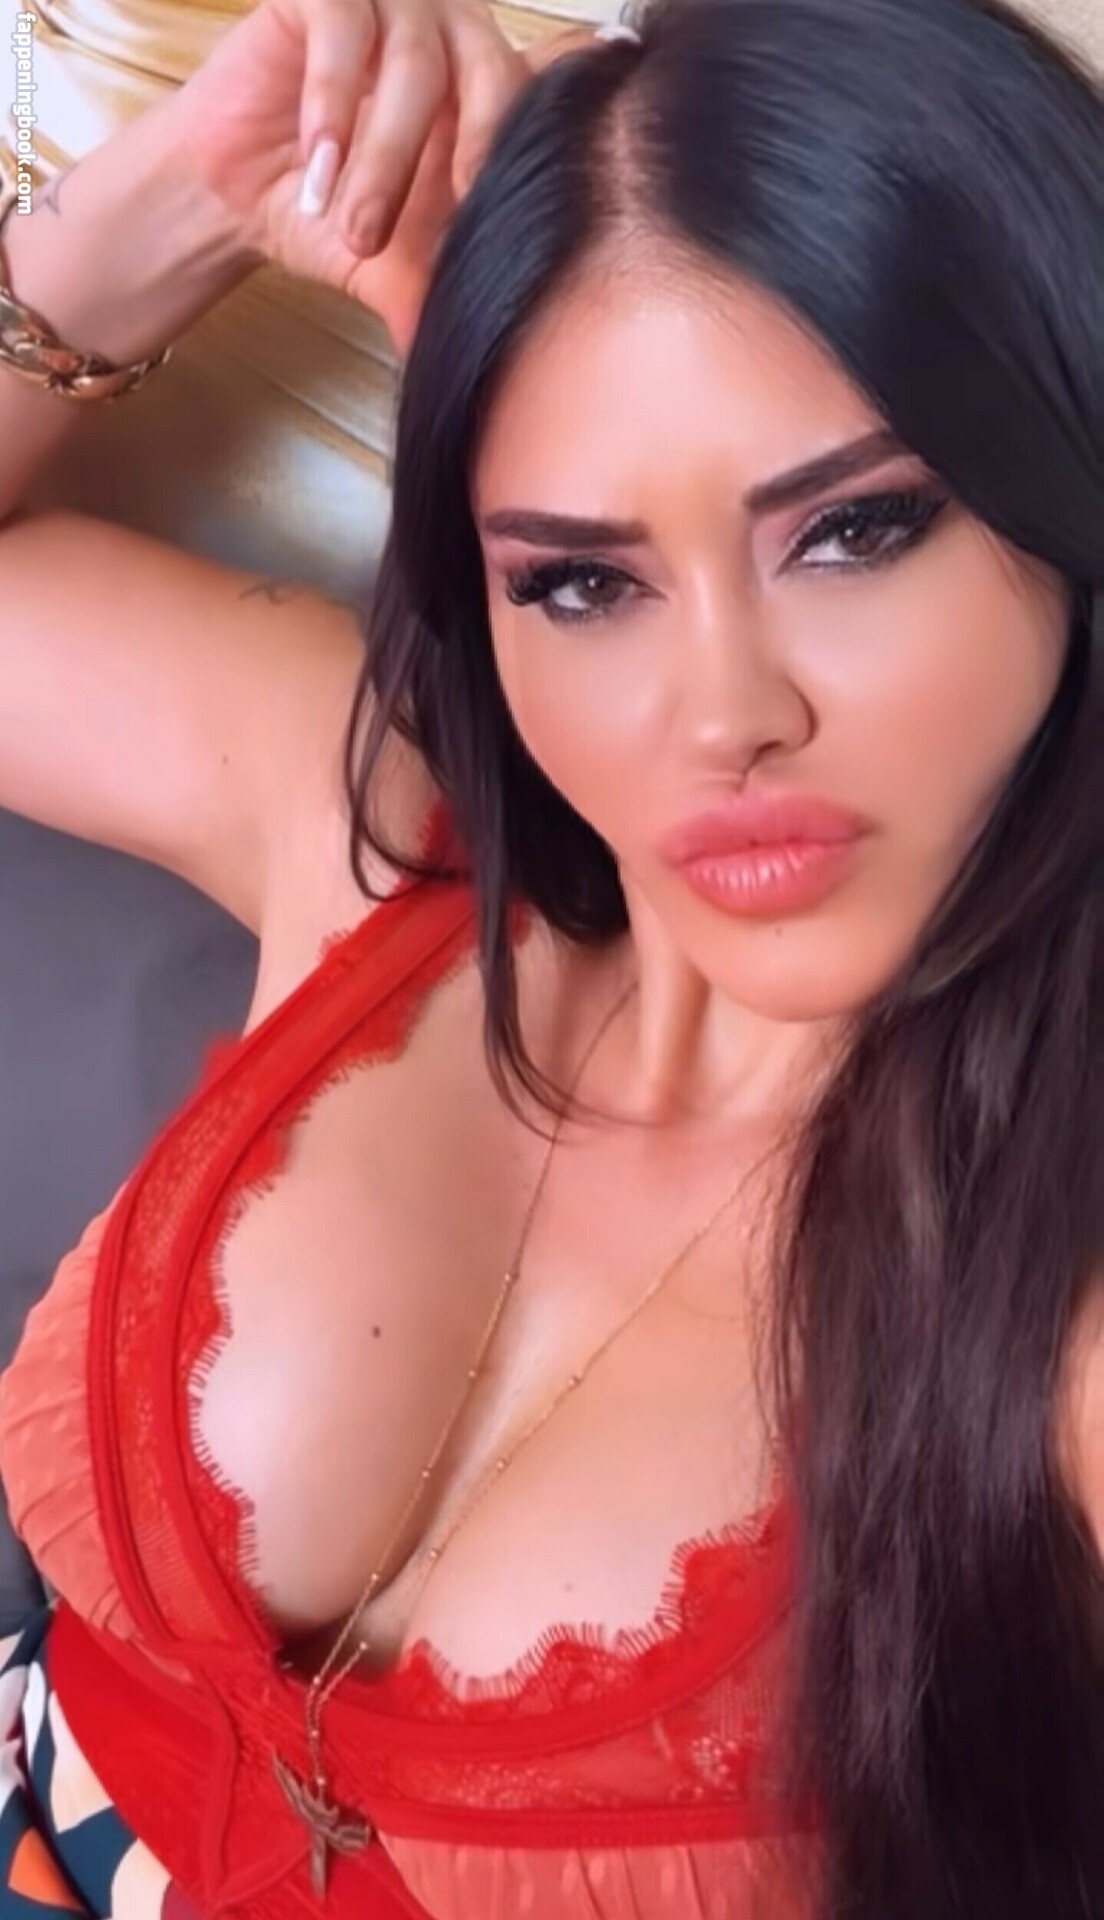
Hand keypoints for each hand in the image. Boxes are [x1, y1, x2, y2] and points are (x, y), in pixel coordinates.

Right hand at [164, 0, 528, 352]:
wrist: (239, 196)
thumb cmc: (332, 216)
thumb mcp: (399, 268)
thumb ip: (443, 297)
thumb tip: (486, 368)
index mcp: (492, 91)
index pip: (546, 89)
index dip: (539, 136)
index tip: (509, 202)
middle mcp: (454, 35)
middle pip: (490, 75)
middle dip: (457, 162)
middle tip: (425, 233)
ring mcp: (391, 3)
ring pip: (414, 62)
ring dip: (384, 155)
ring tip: (349, 225)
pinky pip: (342, 26)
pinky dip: (330, 100)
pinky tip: (316, 159)